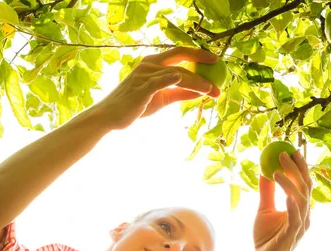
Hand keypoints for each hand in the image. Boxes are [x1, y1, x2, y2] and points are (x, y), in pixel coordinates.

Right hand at [94, 47, 221, 130]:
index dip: (197, 53)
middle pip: (180, 58)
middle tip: (219, 69)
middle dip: (202, 63)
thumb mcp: (162, 99)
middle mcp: (149, 65)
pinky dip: (170, 78)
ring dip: (197, 82)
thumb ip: (180, 93)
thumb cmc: (135, 107)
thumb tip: (201, 92)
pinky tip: (182, 78)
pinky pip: (159, 82)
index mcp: (153, 63)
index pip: (178, 53)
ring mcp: (144, 75)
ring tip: (211, 91)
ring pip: (177, 74)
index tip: (214, 58)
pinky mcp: (141, 89)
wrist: (111, 117)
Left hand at [252, 150, 312, 250]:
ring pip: (301, 200)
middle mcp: (305, 215)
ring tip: (276, 170)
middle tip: (285, 153)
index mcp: (300, 208)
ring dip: (289, 183)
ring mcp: (300, 226)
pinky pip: (295, 219)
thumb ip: (266, 192)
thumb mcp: (263, 210)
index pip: (303, 183)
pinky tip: (287, 195)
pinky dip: (293, 205)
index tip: (290, 150)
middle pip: (306, 187)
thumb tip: (264, 171)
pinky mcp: (292, 236)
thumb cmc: (265, 238)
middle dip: (297, 169)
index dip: (299, 166)